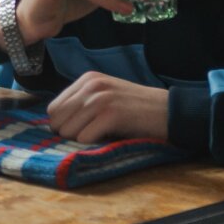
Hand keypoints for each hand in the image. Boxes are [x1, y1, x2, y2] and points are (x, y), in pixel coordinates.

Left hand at [45, 72, 169, 142]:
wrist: (170, 112)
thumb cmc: (136, 110)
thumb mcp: (105, 96)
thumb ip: (81, 104)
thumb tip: (54, 125)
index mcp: (87, 79)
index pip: (53, 108)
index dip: (63, 124)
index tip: (80, 129)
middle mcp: (91, 85)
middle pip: (56, 119)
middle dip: (68, 134)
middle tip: (90, 135)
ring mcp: (101, 98)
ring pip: (68, 130)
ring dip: (81, 140)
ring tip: (102, 135)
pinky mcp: (111, 114)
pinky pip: (84, 138)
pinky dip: (93, 144)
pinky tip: (109, 138)